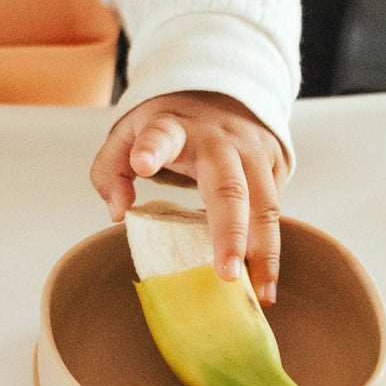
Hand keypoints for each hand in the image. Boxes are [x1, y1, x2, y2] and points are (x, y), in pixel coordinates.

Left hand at [90, 91, 287, 304]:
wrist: (219, 93)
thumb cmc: (166, 127)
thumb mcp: (127, 136)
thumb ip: (110, 171)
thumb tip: (118, 212)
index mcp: (172, 128)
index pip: (160, 135)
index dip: (151, 149)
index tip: (141, 164)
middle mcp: (218, 139)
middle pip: (229, 186)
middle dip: (229, 231)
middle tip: (226, 274)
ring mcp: (252, 151)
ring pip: (265, 204)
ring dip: (263, 251)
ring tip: (259, 293)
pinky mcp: (275, 164)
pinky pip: (275, 210)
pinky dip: (271, 247)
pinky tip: (264, 280)